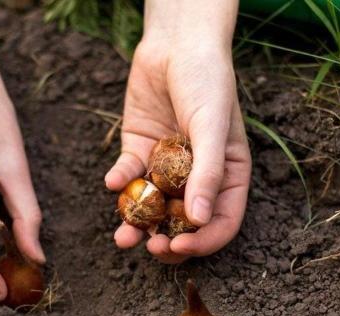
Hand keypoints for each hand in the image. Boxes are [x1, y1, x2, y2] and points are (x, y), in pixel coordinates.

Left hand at [105, 0, 250, 263]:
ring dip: (137, 224)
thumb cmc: (207, 82)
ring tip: (123, 237)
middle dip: (167, 240)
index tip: (179, 247)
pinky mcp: (139, 151)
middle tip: (151, 247)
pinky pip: (128, 176)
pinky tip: (112, 181)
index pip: (220, 222)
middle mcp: (197, 177)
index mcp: (227, 176)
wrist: (176, 44)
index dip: (203, 242)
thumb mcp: (213, 127)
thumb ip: (208, 173)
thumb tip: (199, 220)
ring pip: (152, 207)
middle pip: (183, 224)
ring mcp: (166, 167)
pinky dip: (119, 182)